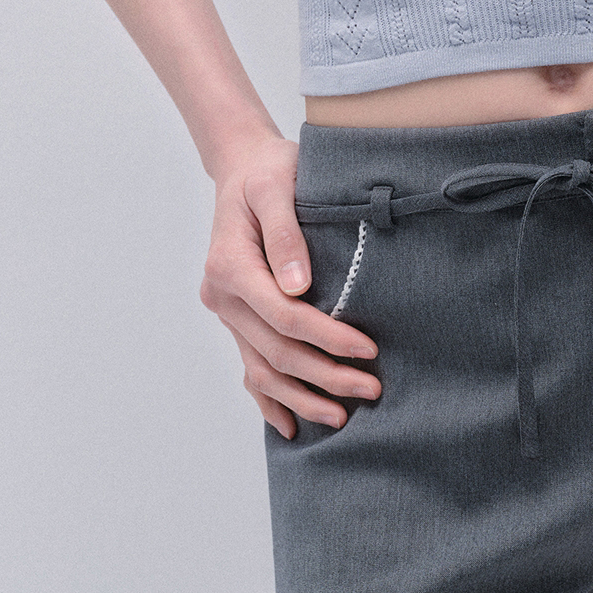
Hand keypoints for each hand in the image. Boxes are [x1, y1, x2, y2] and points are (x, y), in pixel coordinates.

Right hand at [199, 129, 381, 438]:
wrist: (243, 166)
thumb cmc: (268, 170)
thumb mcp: (278, 187)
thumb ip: (286, 233)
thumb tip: (299, 286)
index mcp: (230, 266)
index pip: (285, 316)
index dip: (328, 337)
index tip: (369, 350)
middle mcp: (221, 295)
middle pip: (277, 351)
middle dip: (325, 375)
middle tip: (371, 389)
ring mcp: (226, 311)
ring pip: (261, 369)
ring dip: (300, 397)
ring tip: (341, 417)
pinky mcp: (235, 317)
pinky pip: (248, 366)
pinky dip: (268, 399)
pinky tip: (290, 426)